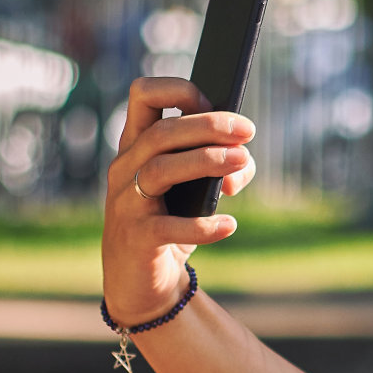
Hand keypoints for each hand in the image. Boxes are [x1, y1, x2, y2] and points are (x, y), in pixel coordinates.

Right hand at [102, 76, 256, 326]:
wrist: (143, 282)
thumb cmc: (173, 222)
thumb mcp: (199, 190)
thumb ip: (228, 169)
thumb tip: (240, 165)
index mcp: (137, 146)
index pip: (142, 96)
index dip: (177, 90)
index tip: (212, 101)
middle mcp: (125, 168)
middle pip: (161, 133)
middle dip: (207, 126)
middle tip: (247, 131)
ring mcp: (126, 204)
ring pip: (160, 170)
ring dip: (206, 161)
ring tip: (241, 162)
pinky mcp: (137, 239)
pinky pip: (168, 227)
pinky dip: (203, 226)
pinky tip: (229, 226)